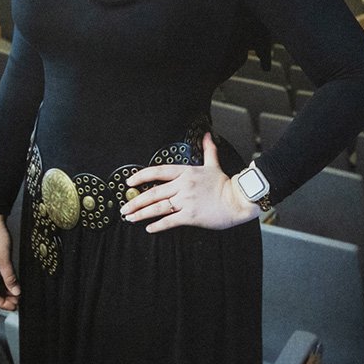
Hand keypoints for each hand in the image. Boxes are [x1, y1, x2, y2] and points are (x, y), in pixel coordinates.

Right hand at [0, 213, 19, 309]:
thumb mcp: (4, 260)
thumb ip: (10, 278)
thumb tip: (15, 292)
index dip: (2, 304)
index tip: (15, 307)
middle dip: (4, 298)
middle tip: (18, 302)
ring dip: (4, 291)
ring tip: (17, 294)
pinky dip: (4, 282)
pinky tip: (13, 284)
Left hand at [119, 133, 256, 231]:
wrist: (238, 200)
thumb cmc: (226, 184)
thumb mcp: (214, 165)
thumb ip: (208, 150)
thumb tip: (207, 135)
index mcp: (186, 172)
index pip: (158, 172)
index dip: (141, 176)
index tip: (129, 182)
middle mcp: (183, 185)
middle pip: (153, 192)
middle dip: (136, 201)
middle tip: (124, 207)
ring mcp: (186, 201)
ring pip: (157, 207)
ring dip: (141, 213)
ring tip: (130, 217)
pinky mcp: (190, 215)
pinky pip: (169, 220)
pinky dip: (157, 225)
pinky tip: (149, 228)